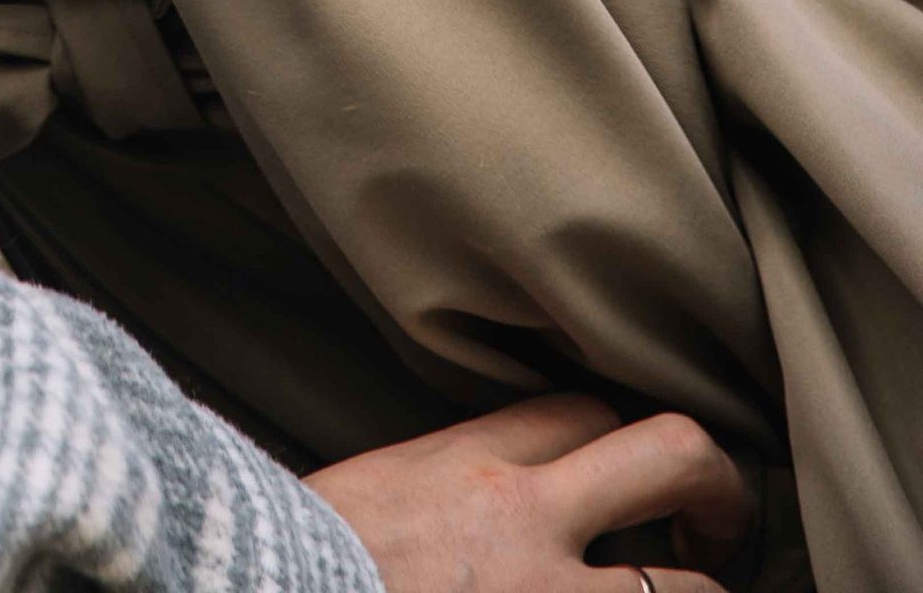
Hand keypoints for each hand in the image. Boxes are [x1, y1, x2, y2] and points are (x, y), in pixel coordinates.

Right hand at [308, 393, 748, 592]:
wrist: (263, 588)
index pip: (588, 409)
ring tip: (691, 592)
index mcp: (471, 463)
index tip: (636, 479)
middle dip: (720, 487)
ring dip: (695, 591)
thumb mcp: (380, 488)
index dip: (624, 439)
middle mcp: (526, 520)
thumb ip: (452, 478)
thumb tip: (502, 487)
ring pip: (687, 586)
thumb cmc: (310, 558)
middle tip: (717, 527)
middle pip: (672, 454)